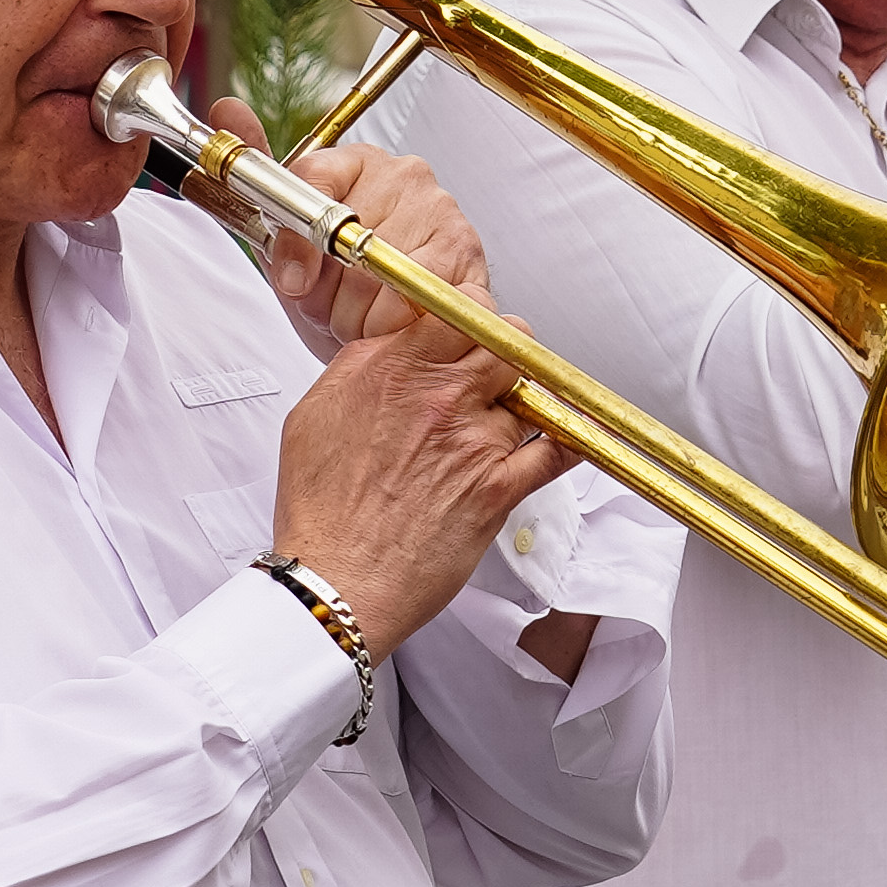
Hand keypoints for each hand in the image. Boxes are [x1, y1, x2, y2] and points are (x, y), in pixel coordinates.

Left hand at [239, 124, 492, 357]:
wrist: (386, 340)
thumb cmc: (338, 289)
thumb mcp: (283, 240)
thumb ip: (256, 179)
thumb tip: (228, 110)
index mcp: (353, 162)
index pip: (311, 185)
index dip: (296, 245)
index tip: (292, 281)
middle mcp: (403, 174)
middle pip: (347, 239)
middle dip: (330, 293)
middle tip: (333, 306)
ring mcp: (442, 209)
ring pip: (384, 274)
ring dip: (363, 316)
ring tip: (361, 319)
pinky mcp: (468, 253)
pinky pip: (420, 297)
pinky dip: (397, 326)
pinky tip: (391, 327)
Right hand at [267, 319, 571, 657]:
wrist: (337, 580)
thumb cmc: (320, 509)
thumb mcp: (316, 414)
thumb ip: (362, 368)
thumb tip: (393, 348)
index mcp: (393, 369)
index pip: (461, 306)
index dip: (472, 316)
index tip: (467, 332)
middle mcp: (439, 396)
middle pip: (508, 339)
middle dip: (506, 350)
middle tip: (493, 372)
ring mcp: (475, 440)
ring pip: (530, 391)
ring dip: (521, 402)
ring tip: (502, 422)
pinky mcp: (500, 488)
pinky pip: (558, 450)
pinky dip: (571, 440)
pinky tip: (570, 437)